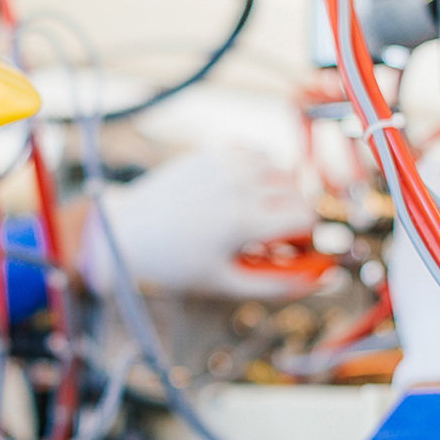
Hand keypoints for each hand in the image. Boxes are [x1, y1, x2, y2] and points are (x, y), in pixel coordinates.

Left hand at [75, 146, 314, 298]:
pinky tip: (250, 188)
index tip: (296, 245)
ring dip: (283, 189)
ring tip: (265, 211)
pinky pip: (256, 153)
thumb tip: (310, 283)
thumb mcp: (223, 282)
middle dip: (297, 214)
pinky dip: (262, 169)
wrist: (130, 230)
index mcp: (243, 221)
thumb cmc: (174, 262)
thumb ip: (271, 285)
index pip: (305, 218)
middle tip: (280, 233)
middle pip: (297, 192)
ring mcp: (225, 165)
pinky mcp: (212, 153)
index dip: (307, 234)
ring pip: (280, 168)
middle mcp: (238, 186)